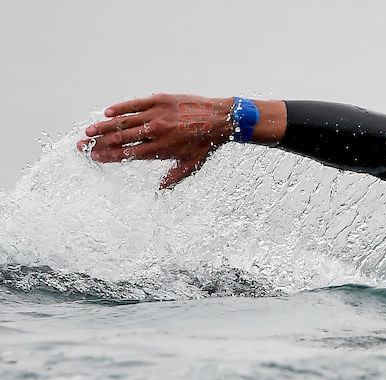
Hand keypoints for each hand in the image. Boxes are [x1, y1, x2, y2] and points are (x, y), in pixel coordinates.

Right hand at [78, 94, 234, 188]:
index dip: (108, 156)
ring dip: (103, 127)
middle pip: (120, 138)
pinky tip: (107, 113)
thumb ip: (172, 178)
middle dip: (98, 143)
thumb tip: (159, 193)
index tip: (94, 157)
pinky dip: (120, 108)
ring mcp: (157, 114)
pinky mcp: (160, 100)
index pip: (127, 154)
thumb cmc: (206, 145)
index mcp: (160, 149)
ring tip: (88, 132)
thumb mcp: (191, 166)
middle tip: (81, 146)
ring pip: (124, 121)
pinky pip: (135, 104)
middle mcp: (156, 132)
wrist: (221, 120)